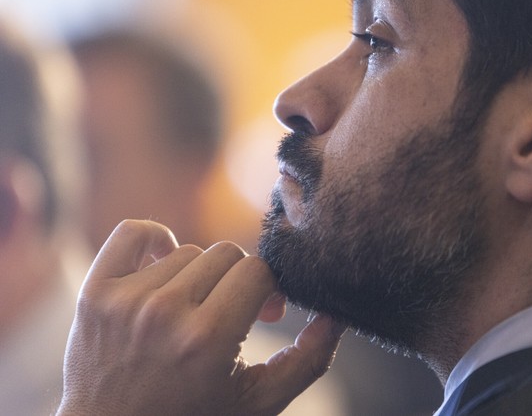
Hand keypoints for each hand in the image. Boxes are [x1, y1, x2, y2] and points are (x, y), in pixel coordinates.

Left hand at [58, 220, 344, 415]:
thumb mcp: (260, 402)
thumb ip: (308, 359)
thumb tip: (337, 314)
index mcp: (208, 339)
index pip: (258, 271)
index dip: (270, 289)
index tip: (267, 312)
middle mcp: (164, 313)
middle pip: (227, 254)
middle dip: (239, 281)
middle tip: (235, 313)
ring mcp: (125, 300)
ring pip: (188, 249)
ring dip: (200, 276)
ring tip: (195, 310)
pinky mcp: (94, 292)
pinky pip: (133, 232)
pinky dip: (154, 241)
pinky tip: (163, 268)